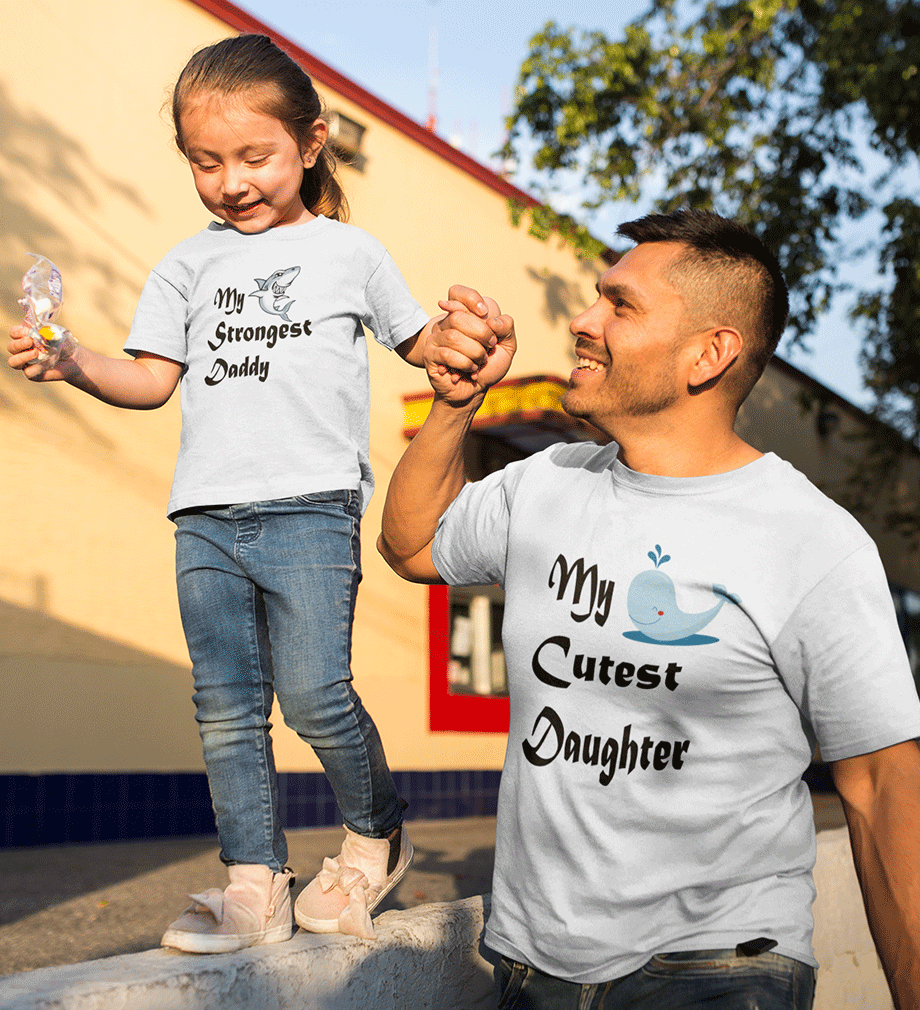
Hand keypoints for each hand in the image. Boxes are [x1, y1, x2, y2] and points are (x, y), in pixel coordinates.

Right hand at [7, 324, 77, 380]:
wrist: (73, 358)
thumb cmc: (62, 343)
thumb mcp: (58, 334)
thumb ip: (48, 332)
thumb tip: (42, 333)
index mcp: (24, 336)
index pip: (13, 333)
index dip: (17, 332)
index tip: (27, 331)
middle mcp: (22, 350)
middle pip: (11, 347)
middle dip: (19, 344)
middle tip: (30, 342)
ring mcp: (26, 362)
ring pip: (13, 362)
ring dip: (22, 357)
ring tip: (35, 353)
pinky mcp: (32, 374)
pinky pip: (28, 372)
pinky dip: (36, 368)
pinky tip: (46, 365)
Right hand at [425, 284, 515, 404]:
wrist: (474, 391)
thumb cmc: (488, 366)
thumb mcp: (507, 346)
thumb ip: (506, 327)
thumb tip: (491, 320)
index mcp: (463, 314)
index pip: (457, 292)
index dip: (471, 299)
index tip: (485, 312)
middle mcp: (446, 323)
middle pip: (458, 317)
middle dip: (481, 334)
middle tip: (489, 348)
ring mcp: (436, 338)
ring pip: (453, 337)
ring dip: (475, 353)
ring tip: (479, 363)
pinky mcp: (430, 355)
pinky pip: (447, 354)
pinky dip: (465, 364)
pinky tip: (468, 371)